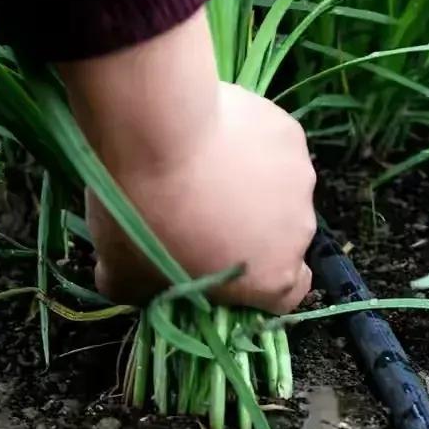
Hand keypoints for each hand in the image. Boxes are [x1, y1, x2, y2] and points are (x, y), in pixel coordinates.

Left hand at [58, 8, 315, 314]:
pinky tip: (211, 136)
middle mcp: (300, 233)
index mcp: (272, 278)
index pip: (288, 295)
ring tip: (203, 167)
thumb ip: (150, 292)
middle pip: (281, 238)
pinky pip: (271, 146)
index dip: (260, 281)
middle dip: (249, 228)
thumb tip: (143, 285)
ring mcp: (300, 180)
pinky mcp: (289, 133)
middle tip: (200, 210)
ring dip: (251, 185)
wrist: (155, 133)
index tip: (227, 266)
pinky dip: (249, 145)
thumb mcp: (127, 276)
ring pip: (279, 189)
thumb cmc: (144, 216)